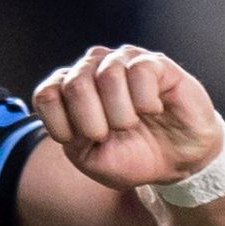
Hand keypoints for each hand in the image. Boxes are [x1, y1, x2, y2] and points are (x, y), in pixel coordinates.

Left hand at [31, 45, 224, 193]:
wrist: (178, 163)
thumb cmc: (133, 157)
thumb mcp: (92, 160)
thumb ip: (70, 136)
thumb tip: (71, 102)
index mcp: (70, 92)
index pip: (46, 95)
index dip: (63, 126)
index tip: (85, 142)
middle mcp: (93, 69)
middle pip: (74, 84)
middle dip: (93, 123)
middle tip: (112, 135)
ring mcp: (123, 62)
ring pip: (108, 76)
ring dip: (121, 114)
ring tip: (132, 123)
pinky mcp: (155, 62)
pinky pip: (141, 71)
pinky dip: (146, 102)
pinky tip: (154, 109)